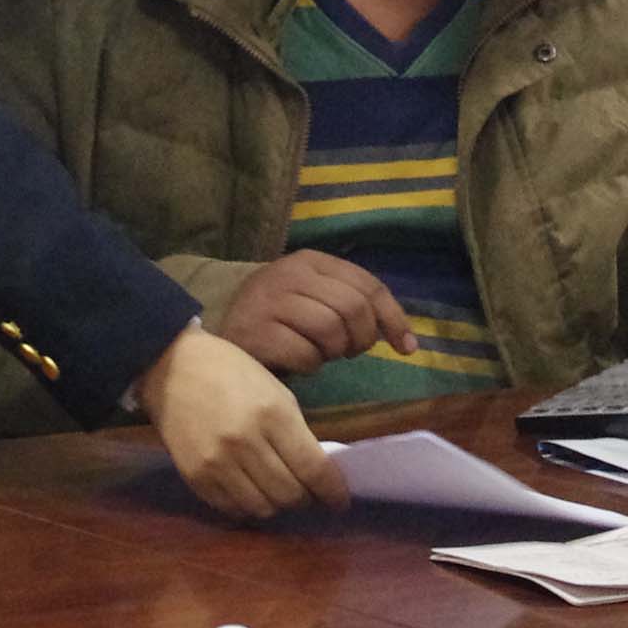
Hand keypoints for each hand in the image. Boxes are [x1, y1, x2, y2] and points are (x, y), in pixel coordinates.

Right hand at [141, 325, 345, 520]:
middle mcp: (245, 443)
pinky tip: (252, 492)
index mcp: (272, 414)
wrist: (170, 368)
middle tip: (308, 493)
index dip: (333, 492)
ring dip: (278, 505)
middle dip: (306, 499)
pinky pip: (233, 509)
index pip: (313, 469)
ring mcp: (217, 463)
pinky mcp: (195, 477)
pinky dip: (249, 506)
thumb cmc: (230, 371)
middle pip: (290, 494)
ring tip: (279, 492)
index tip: (340, 501)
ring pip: (263, 508)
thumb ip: (296, 432)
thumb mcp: (274, 391)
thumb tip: (317, 473)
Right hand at [213, 251, 411, 374]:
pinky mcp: (256, 333)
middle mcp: (289, 274)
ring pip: (331, 331)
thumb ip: (354, 305)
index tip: (407, 348)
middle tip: (349, 351)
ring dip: (335, 352)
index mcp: (310, 261)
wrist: (220, 332)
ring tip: (321, 353)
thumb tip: (407, 341)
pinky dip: (310, 366)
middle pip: (354, 308)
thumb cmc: (279, 318)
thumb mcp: (315, 298)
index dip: (393, 318)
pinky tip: (297, 361)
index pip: (367, 285)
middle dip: (362, 338)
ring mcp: (269, 302)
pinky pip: (306, 356)